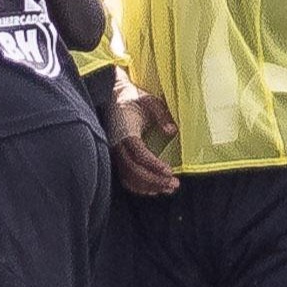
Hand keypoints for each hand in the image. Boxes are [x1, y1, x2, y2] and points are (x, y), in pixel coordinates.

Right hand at [108, 76, 179, 195]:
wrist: (113, 97)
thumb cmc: (133, 98)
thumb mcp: (149, 100)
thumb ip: (161, 114)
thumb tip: (172, 131)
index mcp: (125, 131)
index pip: (139, 153)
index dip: (153, 164)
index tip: (169, 171)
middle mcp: (117, 145)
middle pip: (133, 170)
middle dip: (154, 180)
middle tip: (174, 184)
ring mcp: (114, 152)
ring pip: (128, 176)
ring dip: (148, 186)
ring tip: (168, 188)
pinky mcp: (116, 157)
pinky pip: (124, 177)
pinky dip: (137, 186)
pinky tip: (152, 189)